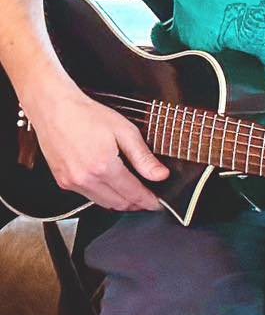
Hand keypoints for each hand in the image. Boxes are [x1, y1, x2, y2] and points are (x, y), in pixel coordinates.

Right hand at [29, 86, 167, 211]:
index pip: (132, 193)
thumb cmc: (87, 115)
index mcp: (103, 167)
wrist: (55, 109)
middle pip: (118, 203)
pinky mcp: (62, 181)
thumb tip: (160, 175)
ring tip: (132, 194)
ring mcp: (71, 182)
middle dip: (136, 204)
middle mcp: (85, 179)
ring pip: (102, 203)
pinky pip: (88, 196)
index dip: (148, 201)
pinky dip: (102, 196)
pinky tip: (111, 186)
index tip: (158, 204)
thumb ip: (143, 157)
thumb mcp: (125, 131)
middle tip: (148, 199)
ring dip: (119, 202)